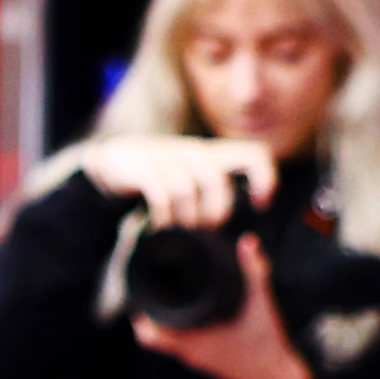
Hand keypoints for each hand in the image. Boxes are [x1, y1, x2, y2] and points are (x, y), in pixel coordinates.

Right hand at [75, 134, 273, 228]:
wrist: (114, 159)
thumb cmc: (162, 174)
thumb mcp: (194, 174)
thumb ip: (216, 189)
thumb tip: (239, 223)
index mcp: (213, 154)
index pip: (255, 154)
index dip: (265, 179)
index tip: (259, 205)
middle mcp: (193, 152)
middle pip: (216, 179)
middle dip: (214, 211)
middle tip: (205, 226)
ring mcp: (166, 158)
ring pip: (186, 189)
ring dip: (186, 217)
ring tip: (179, 226)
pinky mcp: (143, 169)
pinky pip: (161, 195)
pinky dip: (163, 216)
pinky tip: (159, 224)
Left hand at [133, 234, 314, 378]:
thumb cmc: (267, 345)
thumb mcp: (261, 304)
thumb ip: (253, 271)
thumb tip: (247, 241)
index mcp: (193, 343)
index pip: (148, 335)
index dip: (139, 315)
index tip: (138, 294)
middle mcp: (190, 354)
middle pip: (154, 336)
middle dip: (150, 313)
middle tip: (152, 289)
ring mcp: (198, 360)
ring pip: (169, 341)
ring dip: (166, 322)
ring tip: (169, 296)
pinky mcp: (210, 362)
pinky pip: (186, 345)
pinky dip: (184, 331)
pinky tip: (194, 313)